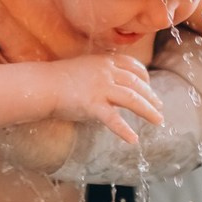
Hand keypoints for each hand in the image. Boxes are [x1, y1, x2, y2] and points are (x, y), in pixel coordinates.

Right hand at [50, 54, 164, 143]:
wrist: (41, 85)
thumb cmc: (59, 78)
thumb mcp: (85, 68)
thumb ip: (102, 74)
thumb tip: (115, 86)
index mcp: (105, 61)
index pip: (133, 66)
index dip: (145, 77)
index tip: (149, 86)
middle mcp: (106, 72)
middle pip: (136, 84)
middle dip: (151, 96)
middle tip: (159, 107)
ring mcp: (100, 88)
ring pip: (132, 99)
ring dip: (148, 110)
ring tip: (158, 120)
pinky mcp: (92, 105)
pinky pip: (113, 119)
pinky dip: (124, 130)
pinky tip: (133, 140)